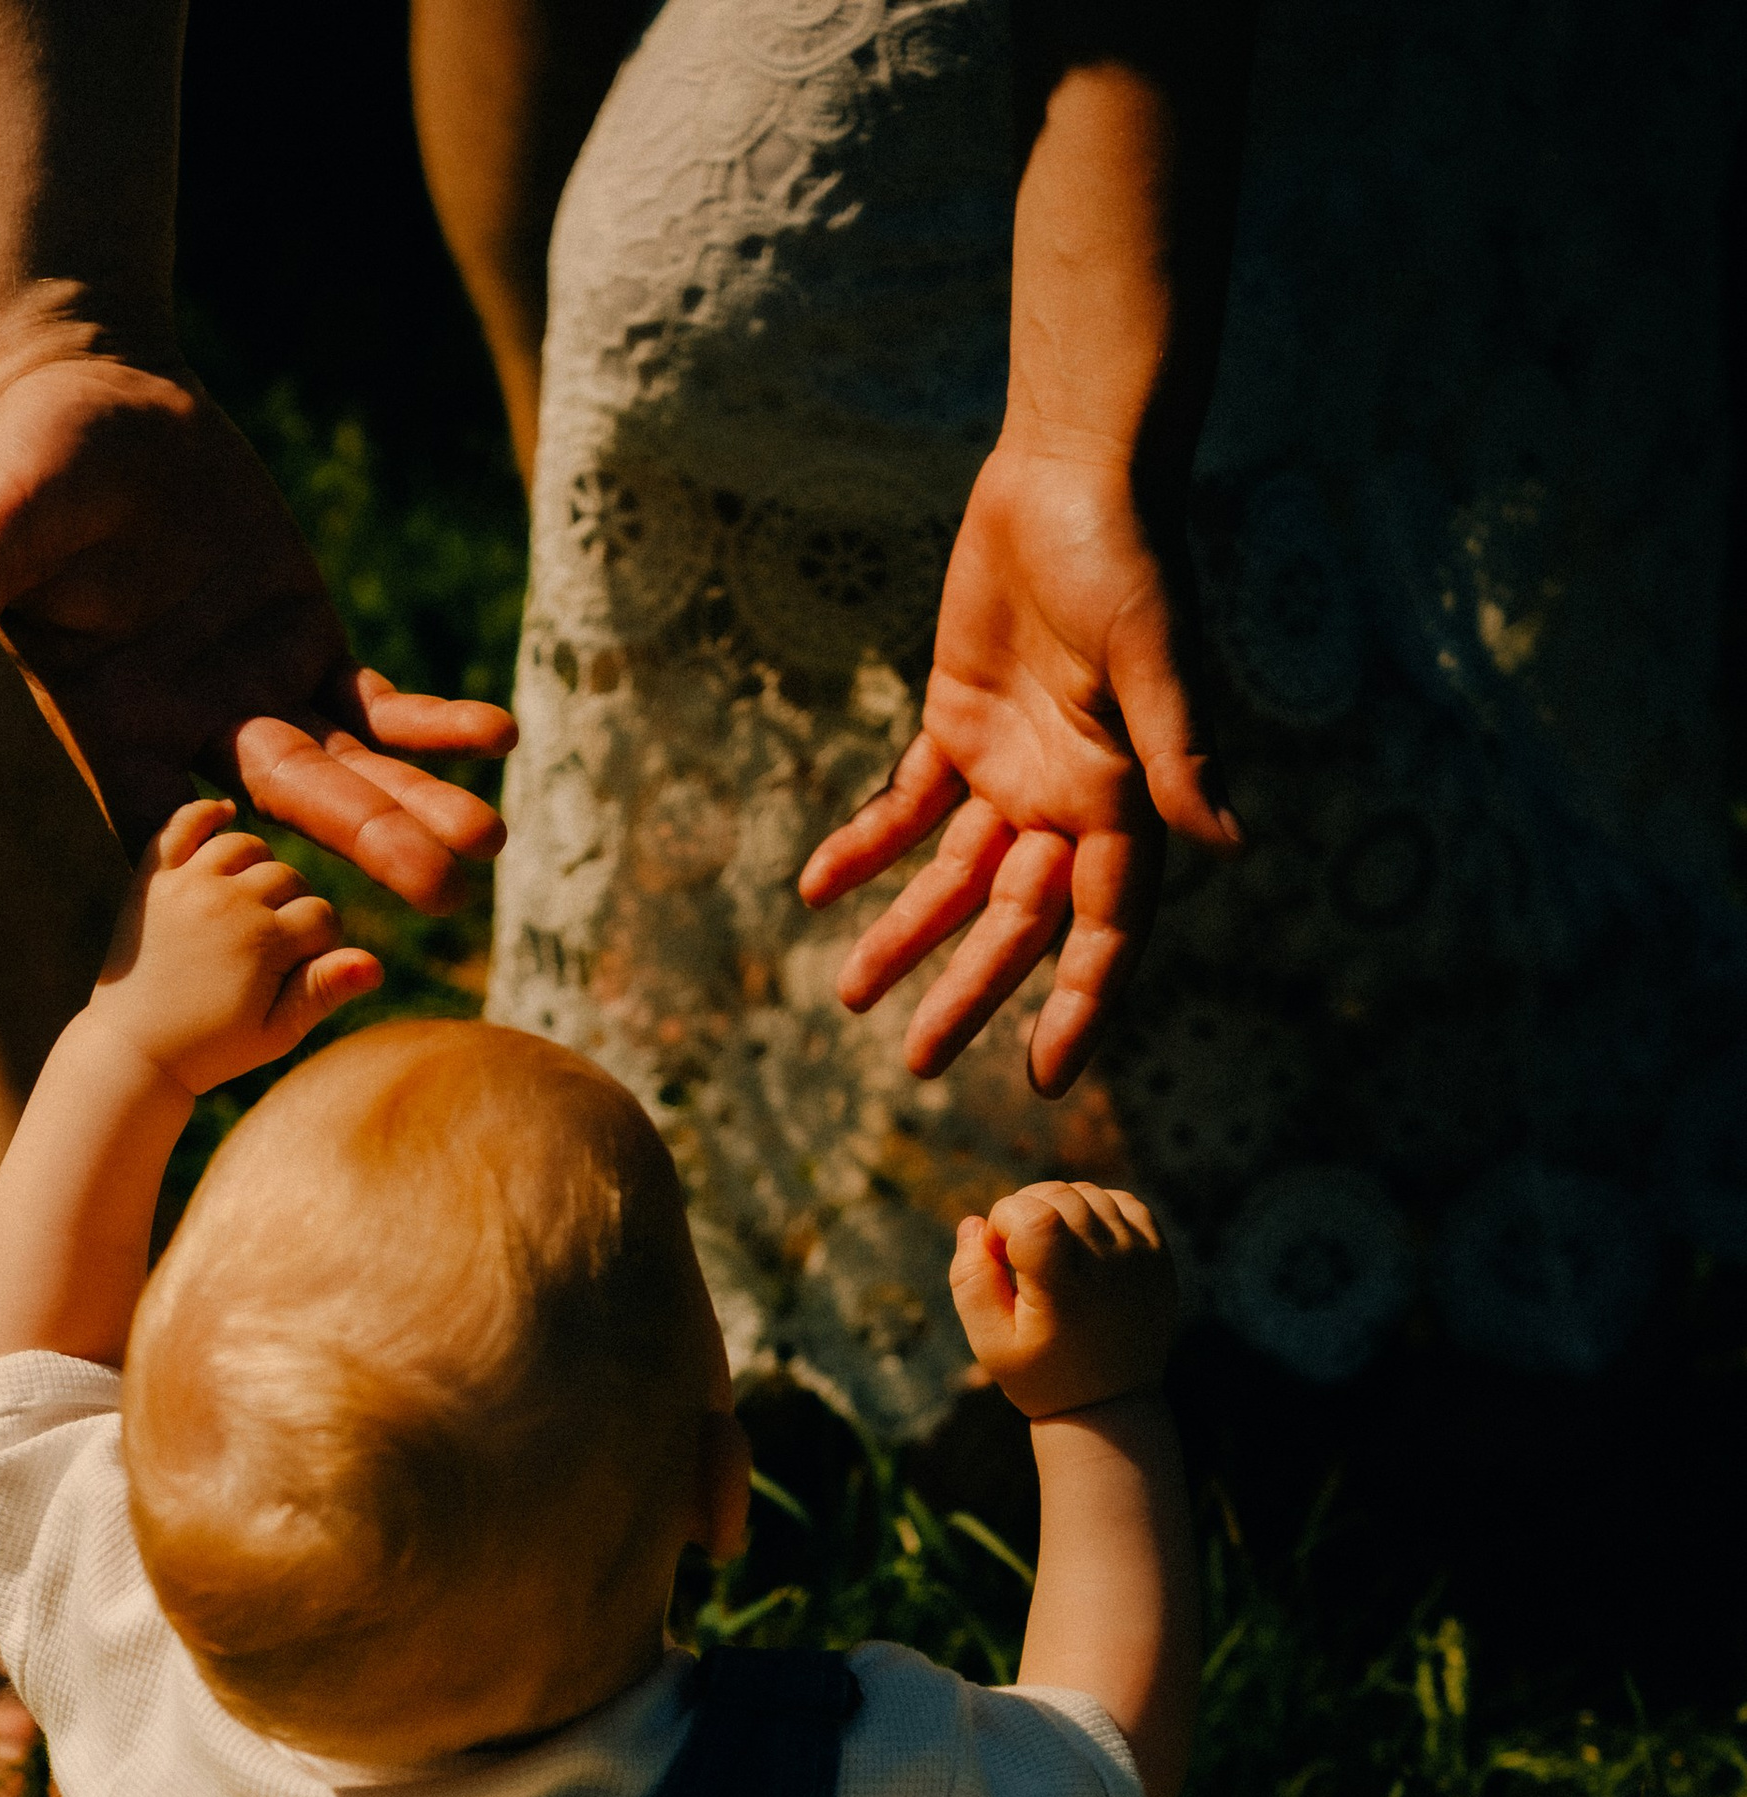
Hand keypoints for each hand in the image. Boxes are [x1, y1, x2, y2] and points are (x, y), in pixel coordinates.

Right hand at [0, 356, 515, 909]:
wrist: (93, 397)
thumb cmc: (29, 461)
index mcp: (116, 733)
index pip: (171, 835)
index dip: (225, 879)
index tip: (289, 923)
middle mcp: (192, 736)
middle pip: (290, 815)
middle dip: (366, 848)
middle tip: (447, 896)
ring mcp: (256, 698)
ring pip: (346, 773)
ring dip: (415, 807)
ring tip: (486, 846)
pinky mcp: (305, 646)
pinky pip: (378, 705)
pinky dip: (432, 726)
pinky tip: (495, 742)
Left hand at [92, 799, 384, 1095]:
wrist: (133, 1051)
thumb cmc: (212, 1050)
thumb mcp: (277, 1031)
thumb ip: (324, 991)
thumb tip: (375, 964)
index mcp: (265, 942)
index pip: (322, 917)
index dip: (322, 944)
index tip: (302, 969)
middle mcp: (229, 902)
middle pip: (288, 878)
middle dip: (292, 907)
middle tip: (273, 944)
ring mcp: (188, 885)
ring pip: (245, 845)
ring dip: (257, 867)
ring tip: (253, 899)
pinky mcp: (152, 879)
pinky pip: (181, 823)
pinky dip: (204, 814)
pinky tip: (223, 814)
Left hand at [798, 441, 1239, 1096]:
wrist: (1069, 468)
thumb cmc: (1128, 552)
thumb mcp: (1154, 651)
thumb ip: (1179, 748)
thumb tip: (1230, 841)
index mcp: (1127, 800)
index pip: (1106, 928)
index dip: (1081, 1003)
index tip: (1045, 1076)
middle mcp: (1070, 801)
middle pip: (1015, 921)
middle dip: (969, 990)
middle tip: (916, 1060)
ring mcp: (1012, 769)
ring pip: (951, 880)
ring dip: (903, 934)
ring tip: (848, 991)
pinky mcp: (956, 726)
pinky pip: (905, 808)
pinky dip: (863, 846)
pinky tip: (817, 885)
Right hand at [951, 1180, 1177, 1416]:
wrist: (1112, 1406)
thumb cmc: (1041, 1376)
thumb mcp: (989, 1343)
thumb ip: (970, 1281)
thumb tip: (973, 1224)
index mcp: (1066, 1290)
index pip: (1030, 1213)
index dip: (1003, 1220)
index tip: (999, 1253)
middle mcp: (1110, 1266)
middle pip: (1057, 1195)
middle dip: (1024, 1212)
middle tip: (1018, 1258)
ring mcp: (1140, 1257)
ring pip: (1088, 1194)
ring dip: (1057, 1210)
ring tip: (1049, 1255)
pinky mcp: (1158, 1255)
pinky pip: (1122, 1202)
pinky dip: (1094, 1210)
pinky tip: (1080, 1245)